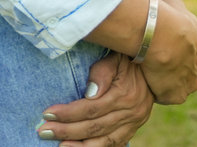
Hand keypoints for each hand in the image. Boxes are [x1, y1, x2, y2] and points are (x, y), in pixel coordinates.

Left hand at [36, 51, 152, 146]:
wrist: (154, 69)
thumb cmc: (128, 59)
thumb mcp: (115, 57)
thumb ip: (102, 72)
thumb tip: (89, 92)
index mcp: (124, 95)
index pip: (90, 108)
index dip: (68, 113)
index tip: (47, 114)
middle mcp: (130, 113)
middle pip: (93, 127)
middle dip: (66, 131)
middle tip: (43, 131)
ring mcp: (133, 124)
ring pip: (104, 142)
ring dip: (79, 146)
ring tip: (59, 146)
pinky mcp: (132, 129)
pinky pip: (114, 145)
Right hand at [139, 0, 196, 104]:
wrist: (160, 34)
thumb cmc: (164, 13)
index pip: (191, 48)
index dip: (177, 47)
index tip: (164, 45)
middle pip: (188, 68)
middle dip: (176, 66)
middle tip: (156, 61)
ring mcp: (190, 81)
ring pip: (180, 83)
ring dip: (169, 80)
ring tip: (150, 73)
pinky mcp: (178, 94)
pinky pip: (169, 96)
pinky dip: (161, 92)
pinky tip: (149, 83)